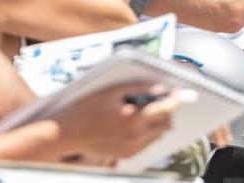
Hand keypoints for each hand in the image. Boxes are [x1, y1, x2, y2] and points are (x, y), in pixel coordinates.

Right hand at [49, 83, 178, 159]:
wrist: (68, 132)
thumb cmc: (86, 108)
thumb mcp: (113, 91)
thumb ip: (140, 88)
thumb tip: (160, 89)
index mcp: (133, 118)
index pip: (168, 108)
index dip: (175, 98)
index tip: (176, 91)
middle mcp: (136, 136)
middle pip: (167, 123)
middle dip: (167, 110)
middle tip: (159, 99)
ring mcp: (132, 148)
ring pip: (159, 135)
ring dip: (158, 122)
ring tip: (145, 110)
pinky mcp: (126, 154)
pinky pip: (147, 143)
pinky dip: (148, 132)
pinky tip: (136, 122)